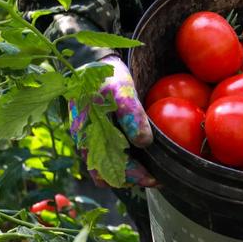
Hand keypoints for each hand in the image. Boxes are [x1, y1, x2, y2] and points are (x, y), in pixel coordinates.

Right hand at [69, 55, 156, 186]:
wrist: (90, 63)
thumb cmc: (107, 77)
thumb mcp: (123, 92)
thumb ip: (132, 117)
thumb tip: (144, 143)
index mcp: (91, 135)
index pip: (113, 168)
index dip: (136, 176)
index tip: (156, 178)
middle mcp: (85, 142)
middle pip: (108, 175)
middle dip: (132, 179)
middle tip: (157, 178)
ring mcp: (86, 140)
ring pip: (104, 169)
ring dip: (125, 174)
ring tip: (149, 171)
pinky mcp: (90, 136)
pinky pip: (103, 158)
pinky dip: (120, 163)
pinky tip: (137, 157)